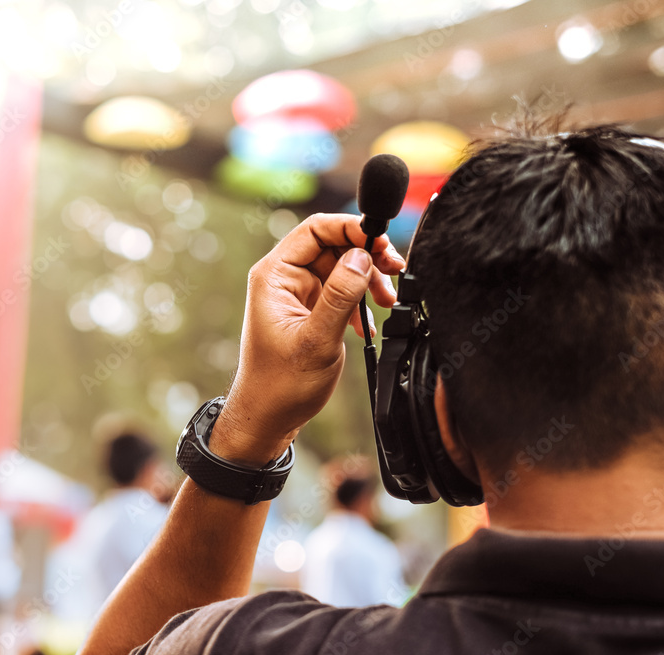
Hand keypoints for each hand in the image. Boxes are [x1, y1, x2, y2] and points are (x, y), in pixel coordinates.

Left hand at [211, 213, 404, 464]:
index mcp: (274, 276)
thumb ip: (340, 296)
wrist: (269, 417)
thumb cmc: (281, 385)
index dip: (350, 228)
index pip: (315, 229)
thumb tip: (361, 257)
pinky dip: (360, 300)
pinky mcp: (310, 311)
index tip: (380, 240)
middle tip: (394, 270)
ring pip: (341, 267)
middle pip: (332, 245)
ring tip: (388, 300)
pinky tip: (368, 321)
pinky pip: (341, 290)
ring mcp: (298, 294)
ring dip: (368, 279)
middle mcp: (284, 279)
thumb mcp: (316, 339)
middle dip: (366, 255)